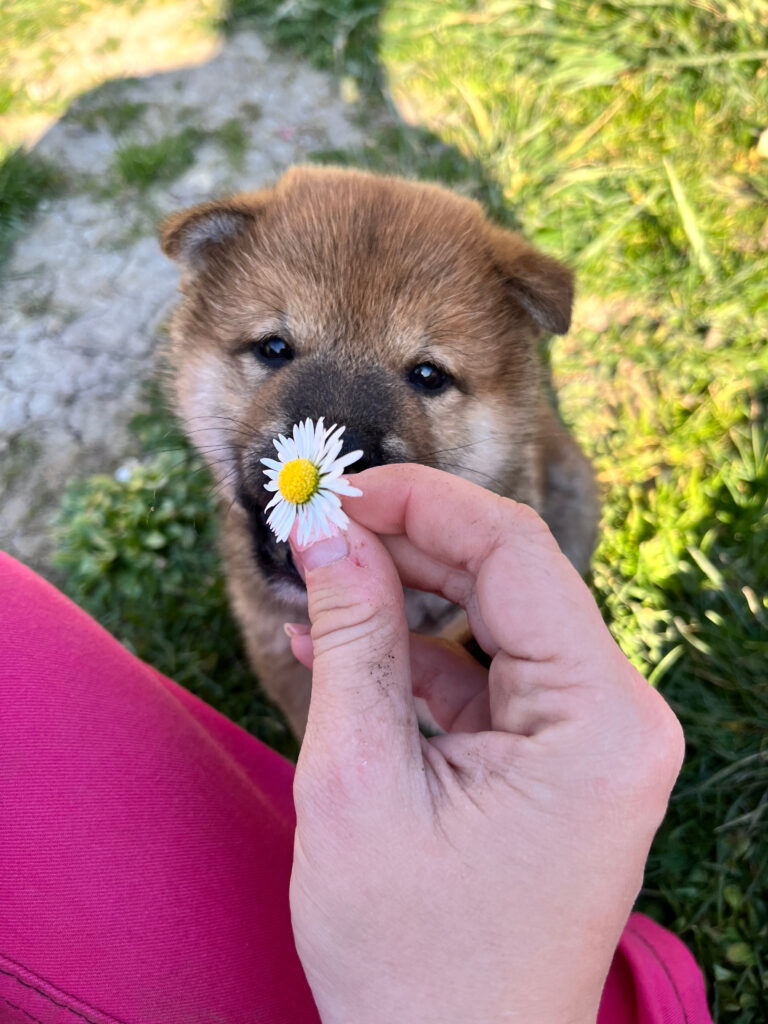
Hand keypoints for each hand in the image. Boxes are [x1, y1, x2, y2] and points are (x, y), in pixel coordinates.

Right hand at [287, 464, 683, 1023]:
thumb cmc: (412, 960)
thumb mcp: (360, 783)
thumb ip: (353, 639)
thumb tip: (330, 530)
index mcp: (599, 721)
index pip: (513, 554)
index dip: (419, 504)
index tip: (337, 492)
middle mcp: (617, 719)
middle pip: (507, 580)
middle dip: (407, 546)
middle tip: (317, 529)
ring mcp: (590, 741)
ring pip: (491, 624)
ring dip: (403, 599)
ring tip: (315, 585)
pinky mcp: (554, 760)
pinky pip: (485, 679)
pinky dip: (415, 659)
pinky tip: (339, 647)